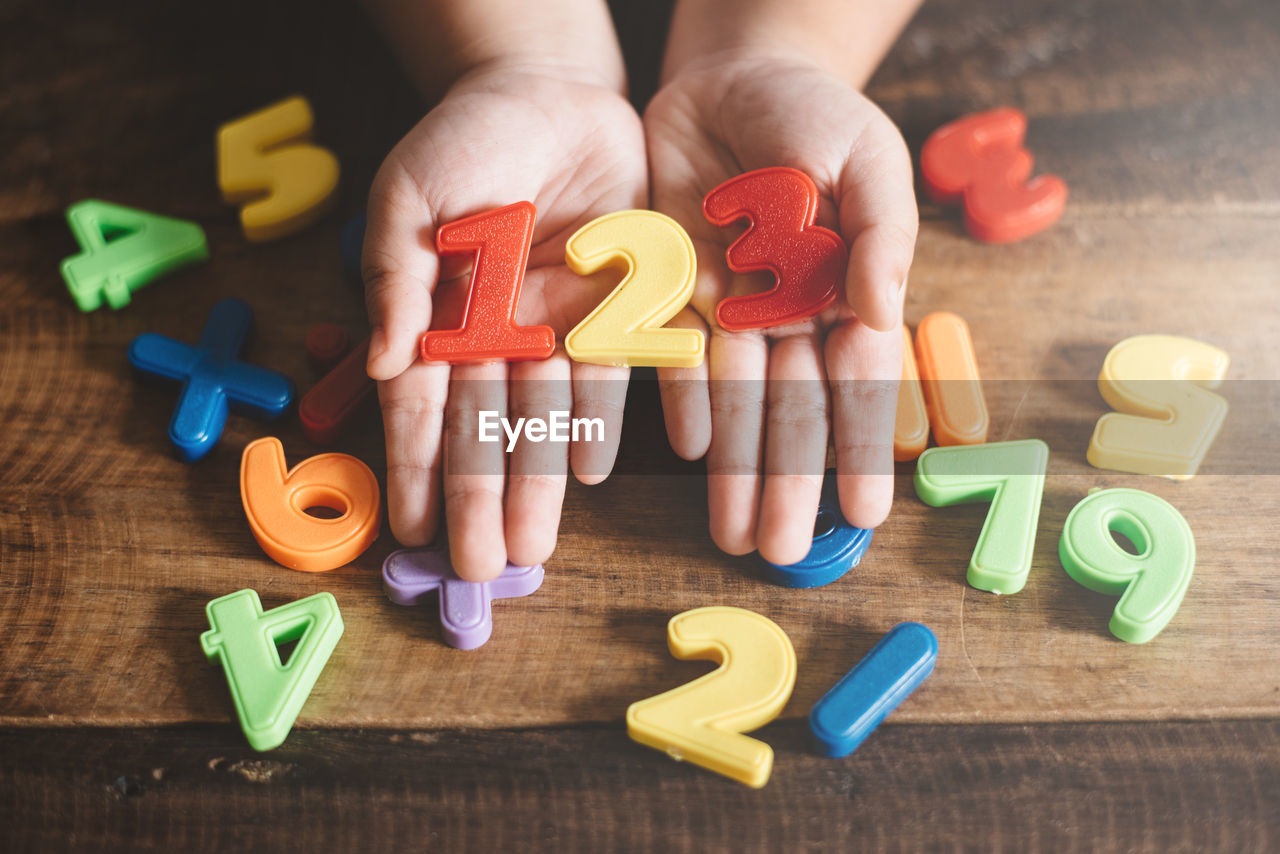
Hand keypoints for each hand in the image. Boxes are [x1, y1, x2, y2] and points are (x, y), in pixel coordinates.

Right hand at [364, 61, 645, 579]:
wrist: (549, 92)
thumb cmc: (464, 140)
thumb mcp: (408, 195)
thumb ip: (395, 276)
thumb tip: (384, 363)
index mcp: (441, 315)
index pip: (424, 406)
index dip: (418, 468)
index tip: (412, 530)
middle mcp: (499, 334)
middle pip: (488, 429)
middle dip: (480, 497)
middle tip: (477, 567)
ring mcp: (557, 323)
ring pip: (547, 417)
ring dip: (537, 481)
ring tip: (531, 546)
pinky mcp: (618, 302)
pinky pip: (613, 371)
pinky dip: (602, 419)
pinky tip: (592, 470)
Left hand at [645, 49, 917, 565]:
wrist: (731, 75)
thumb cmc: (816, 114)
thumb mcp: (867, 158)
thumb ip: (881, 233)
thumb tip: (887, 315)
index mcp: (848, 291)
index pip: (860, 385)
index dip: (861, 450)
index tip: (866, 516)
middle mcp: (790, 315)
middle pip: (793, 411)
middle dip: (791, 482)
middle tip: (785, 552)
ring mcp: (732, 308)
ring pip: (737, 403)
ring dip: (740, 469)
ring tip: (738, 534)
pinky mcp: (674, 290)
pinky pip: (677, 357)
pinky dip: (684, 402)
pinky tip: (692, 452)